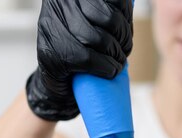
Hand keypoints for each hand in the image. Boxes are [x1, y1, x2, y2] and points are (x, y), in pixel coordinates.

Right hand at [26, 0, 132, 120]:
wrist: (54, 84)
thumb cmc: (76, 51)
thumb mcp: (90, 22)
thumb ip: (104, 12)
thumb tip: (130, 7)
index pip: (113, 0)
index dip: (125, 15)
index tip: (126, 30)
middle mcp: (59, 6)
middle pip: (111, 19)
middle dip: (124, 38)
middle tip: (124, 51)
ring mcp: (52, 29)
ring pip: (101, 40)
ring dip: (117, 56)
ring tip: (117, 62)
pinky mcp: (52, 55)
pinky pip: (89, 59)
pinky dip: (106, 68)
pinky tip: (110, 71)